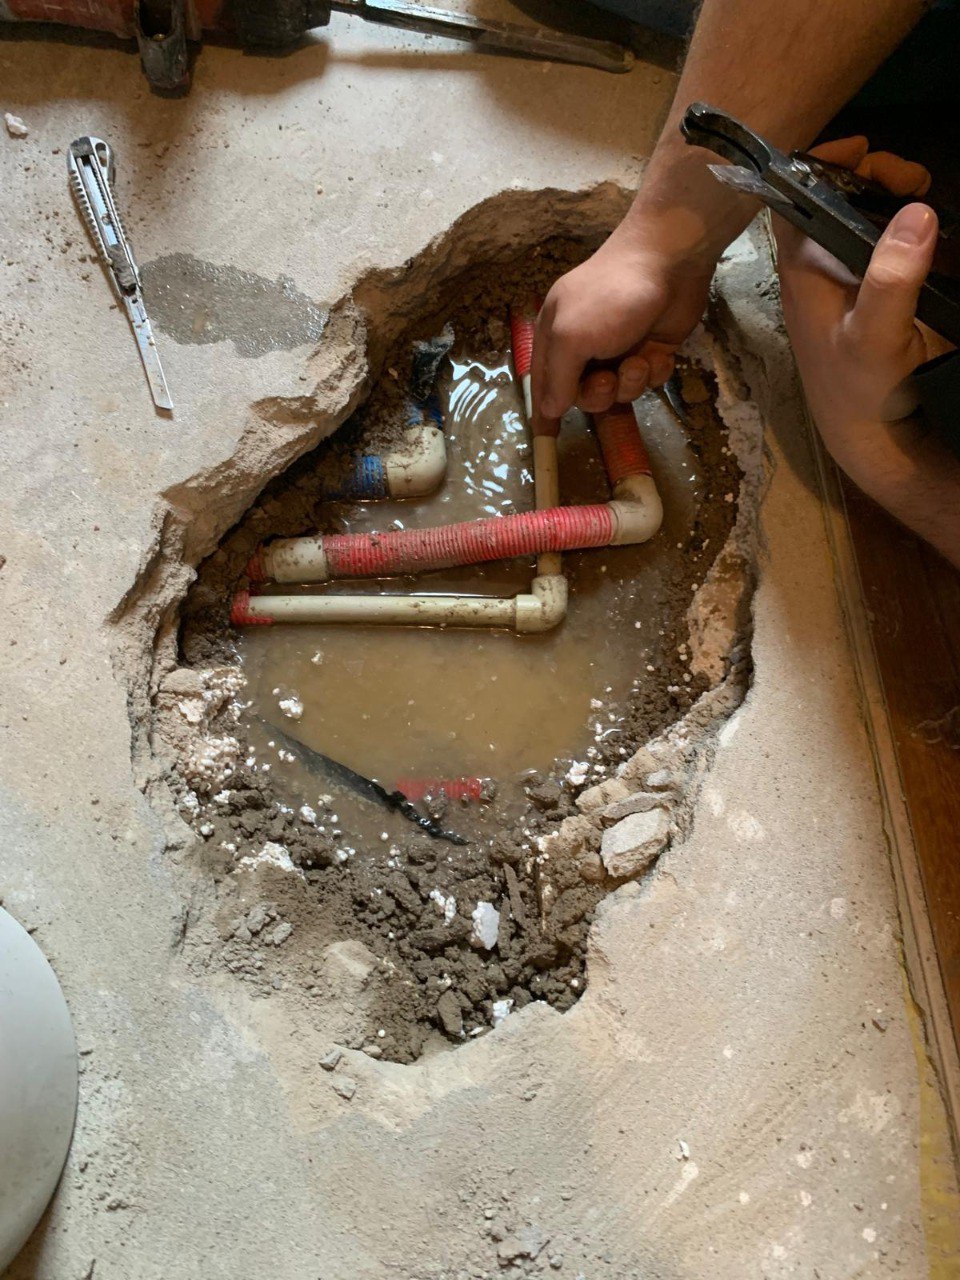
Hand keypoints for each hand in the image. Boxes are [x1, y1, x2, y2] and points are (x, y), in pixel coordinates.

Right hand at [530, 226, 714, 428]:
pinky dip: (654, 372)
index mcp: (556, 335)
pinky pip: (647, 381)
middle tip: (607, 380)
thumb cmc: (611, 297)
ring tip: (639, 360)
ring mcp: (619, 348)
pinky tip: (659, 353)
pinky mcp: (650, 350)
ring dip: (630, 382)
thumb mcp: (571, 337)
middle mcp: (585, 344)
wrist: (669, 262)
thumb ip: (557, 378)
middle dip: (597, 394)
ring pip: (618, 391)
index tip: (547, 437)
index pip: (544, 383)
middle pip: (583, 394)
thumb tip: (549, 410)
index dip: (546, 410)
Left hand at [775, 138, 959, 564]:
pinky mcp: (879, 294)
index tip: (862, 147)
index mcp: (805, 273)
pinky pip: (886, 242)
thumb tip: (915, 213)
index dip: (820, 166)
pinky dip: (906, 222)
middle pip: (835, 200)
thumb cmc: (862, 389)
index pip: (797, 201)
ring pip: (861, 217)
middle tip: (912, 174)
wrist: (877, 435)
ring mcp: (851, 280)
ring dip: (889, 195)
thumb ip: (892, 279)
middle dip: (869, 175)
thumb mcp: (875, 335)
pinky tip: (929, 219)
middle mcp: (823, 270)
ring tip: (923, 186)